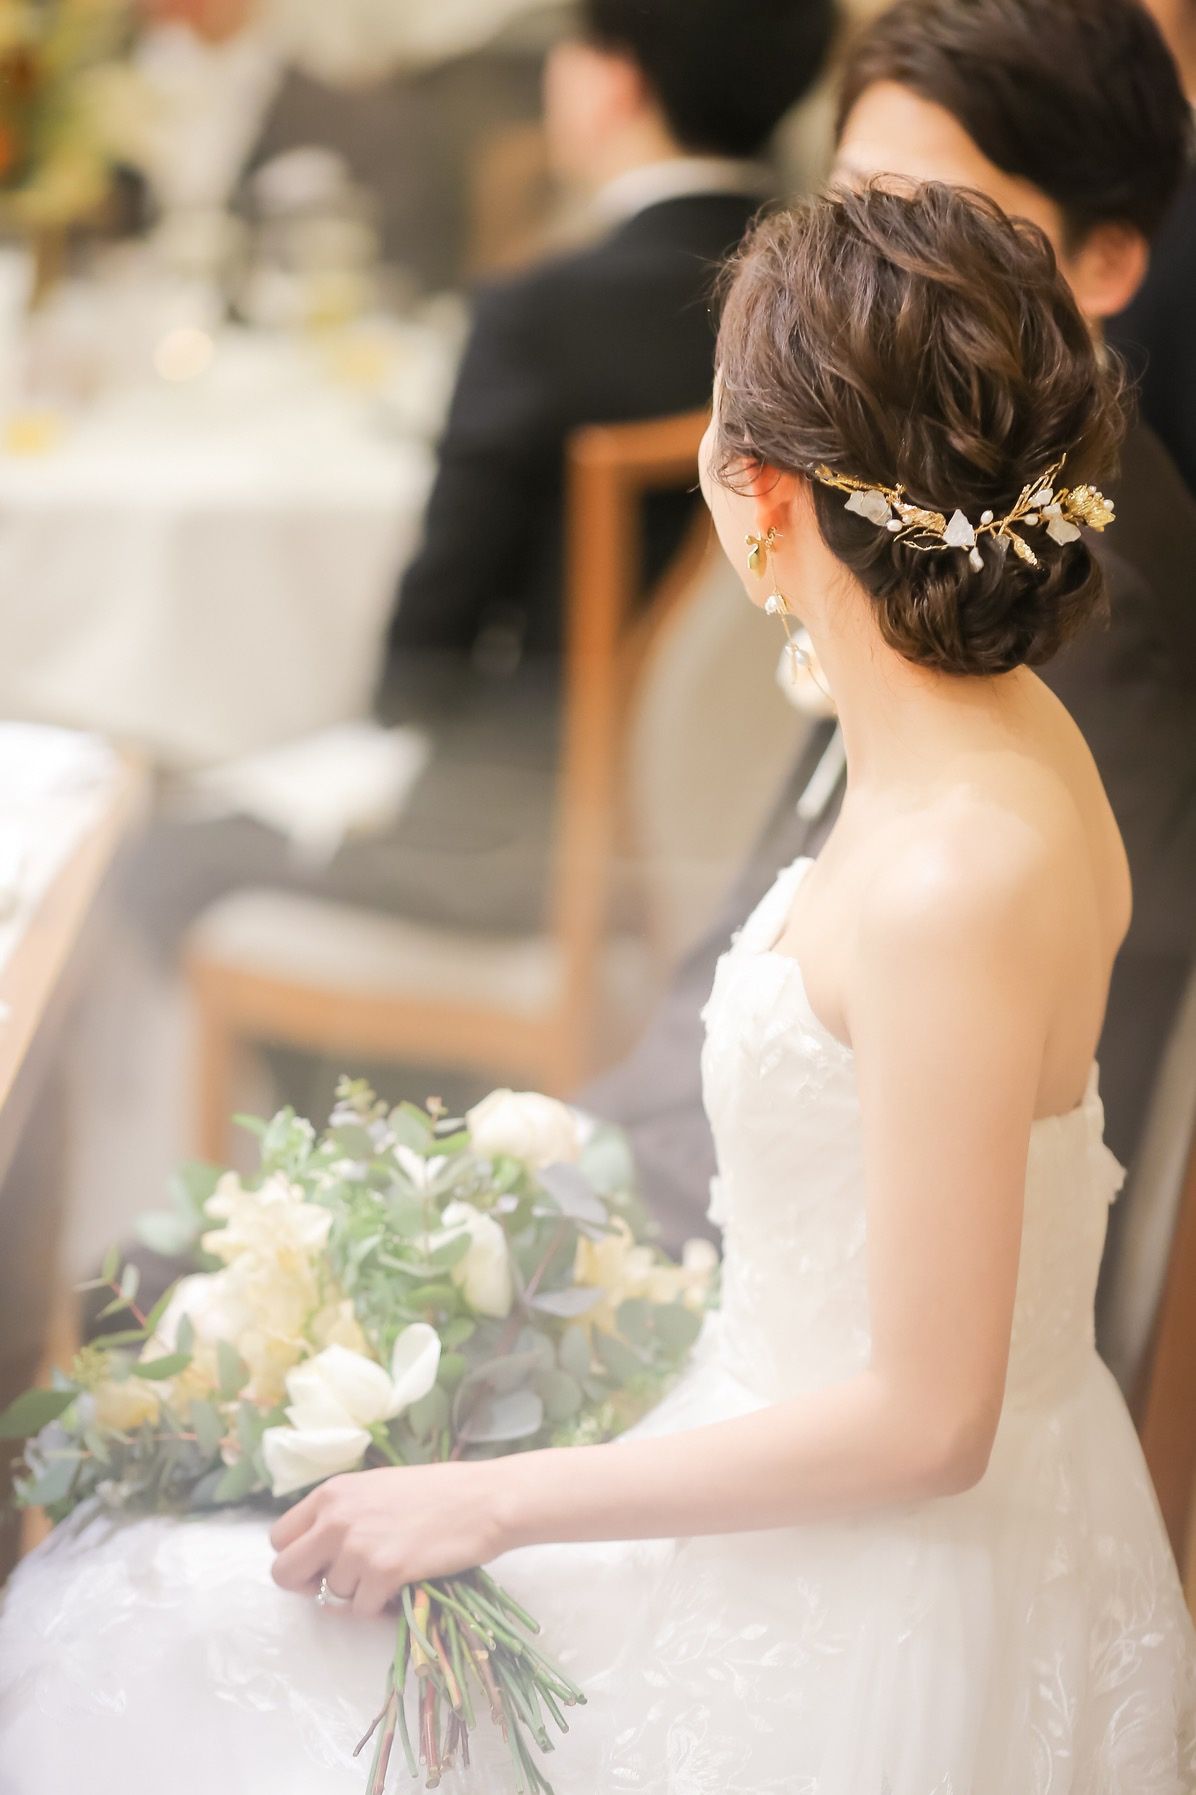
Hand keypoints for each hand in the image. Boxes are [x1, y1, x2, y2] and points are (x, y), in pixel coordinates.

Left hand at [269, 1460, 509, 1617]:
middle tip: (338, 1585)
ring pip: (330, 1596)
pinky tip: (402, 1587)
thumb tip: (317, 1551)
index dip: (296, 1557)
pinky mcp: (383, 1573)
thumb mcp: (377, 1488)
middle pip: (285, 1572)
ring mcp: (358, 1546)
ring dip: (357, 1594)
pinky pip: (361, 1610)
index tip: (318, 1565)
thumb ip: (342, 1513)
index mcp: (332, 1492)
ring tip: (389, 1576)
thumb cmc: (437, 1492)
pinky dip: (379, 1608)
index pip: (279, 1538)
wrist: (483, 1499)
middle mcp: (336, 1517)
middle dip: (307, 1586)